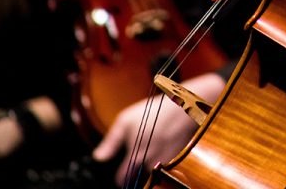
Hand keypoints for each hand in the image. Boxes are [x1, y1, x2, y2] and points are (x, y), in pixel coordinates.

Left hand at [91, 71, 224, 185]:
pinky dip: (162, 159)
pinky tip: (163, 143)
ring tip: (152, 144)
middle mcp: (151, 164)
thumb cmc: (154, 111)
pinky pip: (165, 165)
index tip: (119, 172)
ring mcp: (166, 163)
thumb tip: (99, 157)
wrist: (186, 106)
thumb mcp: (126, 120)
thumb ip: (110, 142)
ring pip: (152, 171)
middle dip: (135, 168)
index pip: (122, 180)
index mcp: (136, 156)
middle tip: (139, 150)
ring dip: (150, 163)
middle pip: (137, 177)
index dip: (118, 177)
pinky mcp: (178, 159)